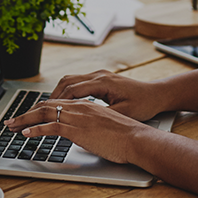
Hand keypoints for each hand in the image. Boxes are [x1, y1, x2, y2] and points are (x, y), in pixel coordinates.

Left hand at [3, 98, 156, 163]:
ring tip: (11, 126)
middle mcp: (80, 107)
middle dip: (26, 113)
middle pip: (46, 106)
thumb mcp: (105, 127)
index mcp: (86, 105)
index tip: (27, 115)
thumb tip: (83, 136)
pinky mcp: (78, 129)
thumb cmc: (126, 136)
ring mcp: (78, 117)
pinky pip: (51, 127)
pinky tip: (25, 134)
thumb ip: (91, 127)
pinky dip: (35, 129)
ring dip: (25, 120)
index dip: (39, 109)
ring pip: (44, 113)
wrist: (137, 138)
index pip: (56, 103)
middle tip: (11, 121)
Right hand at [49, 70, 166, 121]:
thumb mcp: (123, 113)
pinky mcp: (101, 80)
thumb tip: (81, 122)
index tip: (44, 113)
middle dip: (51, 97)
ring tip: (48, 109)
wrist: (157, 94)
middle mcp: (98, 75)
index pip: (71, 90)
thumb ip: (101, 115)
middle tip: (39, 111)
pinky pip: (77, 83)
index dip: (56, 103)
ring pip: (70, 80)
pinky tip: (63, 105)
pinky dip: (67, 93)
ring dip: (57, 94)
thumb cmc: (144, 104)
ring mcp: (99, 75)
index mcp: (102, 82)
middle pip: (66, 82)